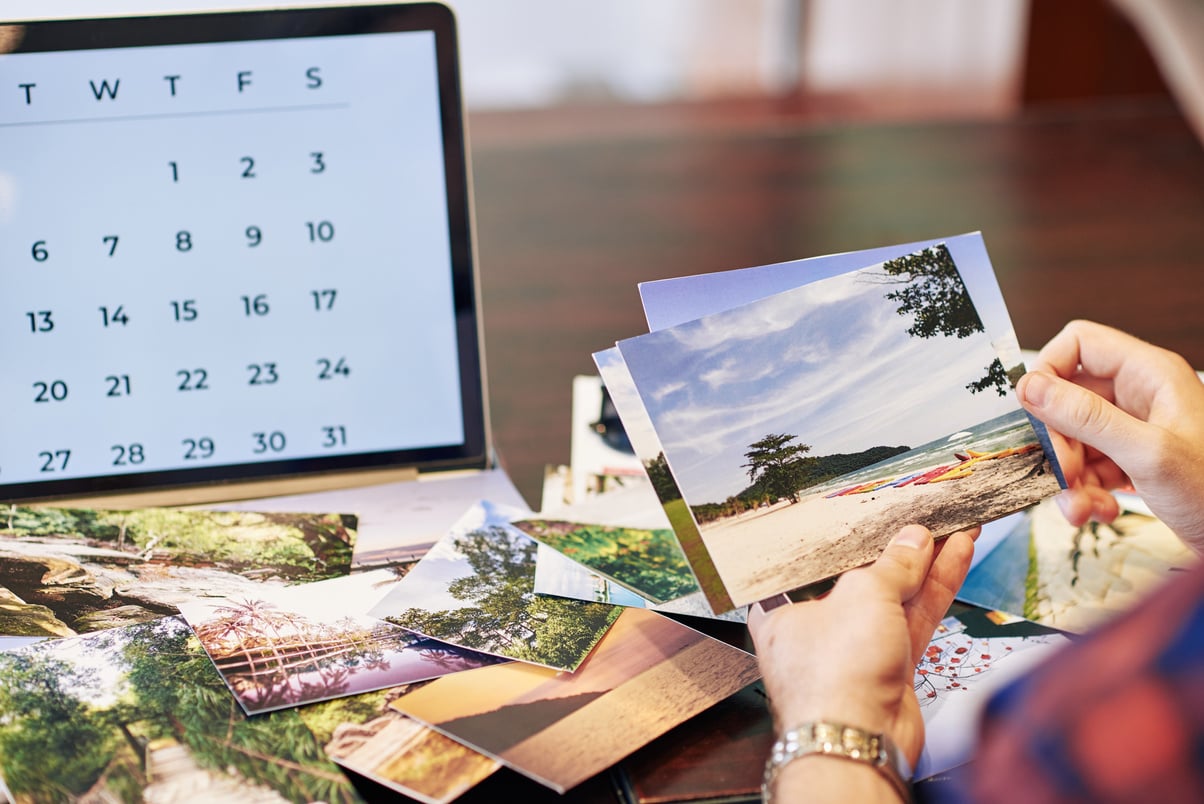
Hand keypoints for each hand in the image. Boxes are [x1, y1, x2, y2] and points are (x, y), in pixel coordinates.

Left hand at [748, 525, 975, 789]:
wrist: (858, 742)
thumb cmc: (833, 677)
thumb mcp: (862, 596)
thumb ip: (892, 564)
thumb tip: (914, 540)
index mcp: (781, 605)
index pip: (817, 558)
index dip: (849, 533)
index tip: (879, 510)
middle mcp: (814, 626)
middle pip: (860, 574)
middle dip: (897, 546)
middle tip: (927, 514)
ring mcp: (852, 648)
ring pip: (894, 595)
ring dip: (927, 563)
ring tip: (956, 527)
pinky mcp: (886, 667)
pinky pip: (913, 618)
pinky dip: (935, 589)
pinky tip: (956, 557)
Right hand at [1016, 320, 1203, 550]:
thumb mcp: (1148, 453)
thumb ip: (1087, 417)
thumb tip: (1031, 386)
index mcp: (1150, 375)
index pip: (1079, 344)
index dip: (1049, 371)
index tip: (1033, 410)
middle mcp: (1140, 396)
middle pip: (1069, 399)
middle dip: (1058, 441)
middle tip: (1063, 473)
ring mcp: (1135, 429)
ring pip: (1073, 438)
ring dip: (1068, 476)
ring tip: (1081, 507)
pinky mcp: (1132, 461)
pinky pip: (1088, 467)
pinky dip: (1085, 491)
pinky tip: (1098, 511)